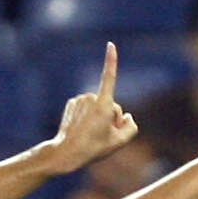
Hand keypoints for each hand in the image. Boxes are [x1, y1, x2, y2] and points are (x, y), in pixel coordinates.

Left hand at [53, 42, 138, 170]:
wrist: (65, 153)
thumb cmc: (93, 148)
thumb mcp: (120, 142)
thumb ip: (132, 127)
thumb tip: (127, 117)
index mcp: (103, 104)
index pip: (109, 77)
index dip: (111, 61)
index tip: (111, 45)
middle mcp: (90, 98)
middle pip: (111, 104)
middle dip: (111, 117)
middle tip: (102, 135)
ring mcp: (79, 100)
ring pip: (99, 106)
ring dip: (99, 117)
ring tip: (91, 133)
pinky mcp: (72, 104)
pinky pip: (88, 108)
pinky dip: (88, 116)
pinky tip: (82, 128)